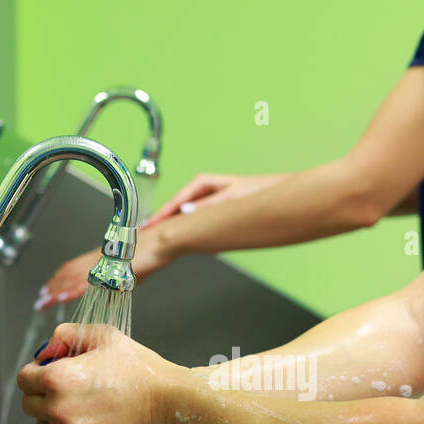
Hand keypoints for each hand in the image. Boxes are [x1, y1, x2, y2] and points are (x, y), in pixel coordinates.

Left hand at [17, 323, 183, 423]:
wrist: (172, 406)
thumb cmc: (142, 370)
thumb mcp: (106, 337)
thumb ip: (68, 334)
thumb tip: (45, 349)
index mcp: (58, 378)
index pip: (24, 380)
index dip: (36, 374)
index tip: (50, 376)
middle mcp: (59, 410)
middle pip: (30, 407)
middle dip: (44, 398)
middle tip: (70, 394)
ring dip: (55, 423)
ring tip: (82, 414)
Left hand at [36, 226, 176, 308]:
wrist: (162, 242)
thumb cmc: (151, 254)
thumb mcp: (130, 274)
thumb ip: (115, 286)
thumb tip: (106, 298)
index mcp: (100, 258)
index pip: (72, 269)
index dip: (58, 280)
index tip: (48, 291)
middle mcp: (97, 258)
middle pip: (68, 273)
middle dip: (52, 288)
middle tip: (40, 301)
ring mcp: (102, 262)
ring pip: (73, 277)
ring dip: (58, 290)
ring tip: (46, 302)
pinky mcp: (110, 268)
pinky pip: (88, 281)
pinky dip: (74, 290)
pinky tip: (64, 297)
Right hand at [142, 172, 284, 227]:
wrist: (277, 192)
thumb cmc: (258, 192)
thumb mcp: (233, 197)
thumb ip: (209, 206)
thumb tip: (187, 212)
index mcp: (203, 183)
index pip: (175, 202)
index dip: (160, 216)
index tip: (148, 227)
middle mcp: (203, 190)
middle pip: (176, 208)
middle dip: (162, 222)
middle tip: (146, 237)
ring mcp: (208, 200)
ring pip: (184, 215)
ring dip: (174, 226)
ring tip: (160, 240)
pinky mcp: (214, 209)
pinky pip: (195, 219)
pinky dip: (188, 228)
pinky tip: (183, 238)